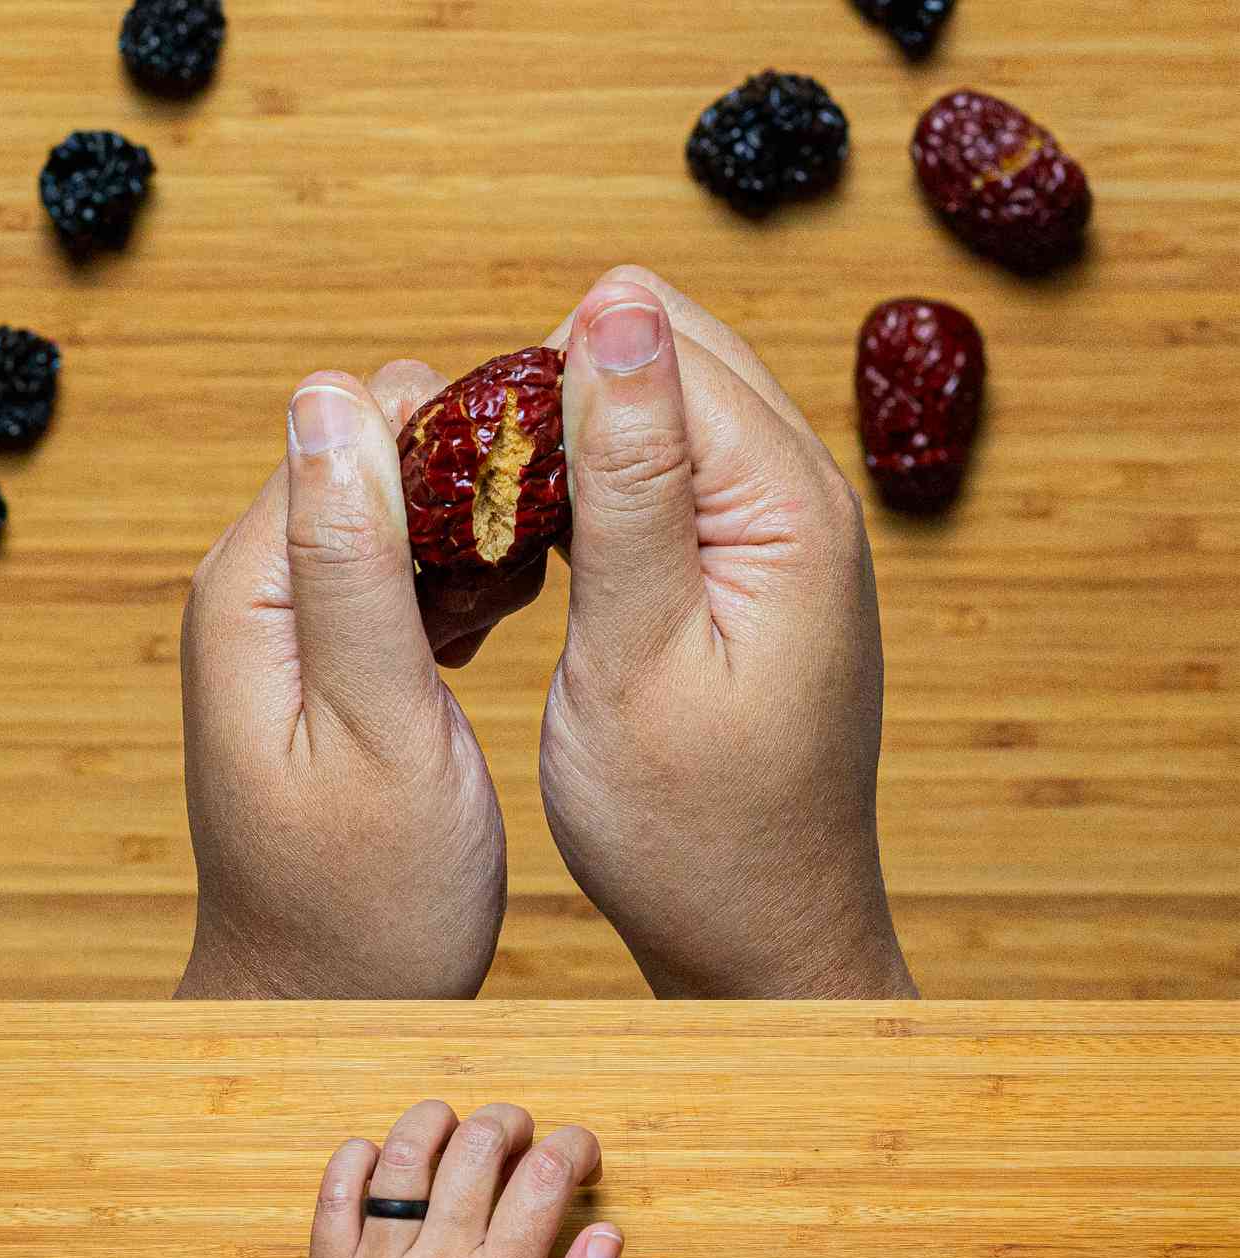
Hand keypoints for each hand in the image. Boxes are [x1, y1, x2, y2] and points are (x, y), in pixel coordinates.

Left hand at [177, 364, 546, 998]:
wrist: (329, 1006)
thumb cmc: (364, 899)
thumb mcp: (378, 725)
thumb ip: (355, 562)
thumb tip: (332, 396)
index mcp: (251, 593)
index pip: (348, 426)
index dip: (456, 433)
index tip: (539, 487)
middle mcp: (250, 596)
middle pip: (369, 461)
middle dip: (463, 487)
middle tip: (538, 558)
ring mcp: (281, 632)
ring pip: (388, 518)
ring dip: (464, 538)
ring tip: (520, 600)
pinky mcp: (319, 668)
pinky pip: (390, 579)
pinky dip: (448, 588)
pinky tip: (489, 631)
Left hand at [280, 1098, 621, 1257]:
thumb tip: (605, 1239)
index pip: (543, 1179)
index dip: (573, 1148)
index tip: (583, 1158)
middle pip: (475, 1146)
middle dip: (510, 1124)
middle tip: (525, 1140)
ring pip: (401, 1155)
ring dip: (435, 1123)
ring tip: (457, 1131)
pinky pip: (331, 1196)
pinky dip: (355, 1161)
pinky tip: (378, 1163)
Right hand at [538, 267, 917, 998]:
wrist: (759, 940)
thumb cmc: (692, 832)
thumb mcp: (636, 652)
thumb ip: (627, 479)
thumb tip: (614, 307)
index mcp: (787, 503)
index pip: (655, 341)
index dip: (539, 380)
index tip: (460, 470)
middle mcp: (807, 499)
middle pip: (664, 362)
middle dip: (555, 405)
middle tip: (470, 511)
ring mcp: (789, 538)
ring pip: (661, 423)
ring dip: (571, 457)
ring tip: (495, 544)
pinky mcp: (761, 578)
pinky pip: (672, 488)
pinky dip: (599, 506)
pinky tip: (545, 569)